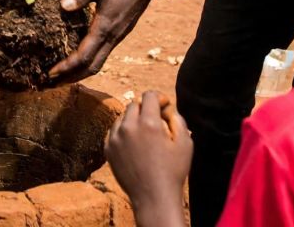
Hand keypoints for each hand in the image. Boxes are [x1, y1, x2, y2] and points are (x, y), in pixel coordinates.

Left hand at [47, 0, 152, 80]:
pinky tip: (79, 60)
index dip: (67, 67)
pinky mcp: (118, 35)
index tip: (51, 73)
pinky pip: (102, 55)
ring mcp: (116, 38)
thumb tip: (62, 6)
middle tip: (52, 83)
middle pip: (91, 67)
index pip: (84, 56)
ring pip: (98, 63)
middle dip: (72, 78)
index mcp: (104, 28)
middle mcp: (111, 38)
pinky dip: (88, 63)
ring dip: (80, 73)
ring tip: (63, 77)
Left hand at [106, 91, 191, 219]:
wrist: (153, 197)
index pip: (149, 95)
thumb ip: (177, 118)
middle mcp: (129, 127)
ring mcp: (115, 138)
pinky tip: (134, 144)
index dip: (159, 98)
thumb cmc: (173, 171)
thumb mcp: (185, 142)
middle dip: (146, 109)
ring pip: (123, 117)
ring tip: (146, 135)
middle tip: (157, 122)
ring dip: (134, 120)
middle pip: (135, 104)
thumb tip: (166, 108)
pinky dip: (124, 132)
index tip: (165, 107)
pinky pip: (114, 131)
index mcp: (149, 123)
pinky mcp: (108, 148)